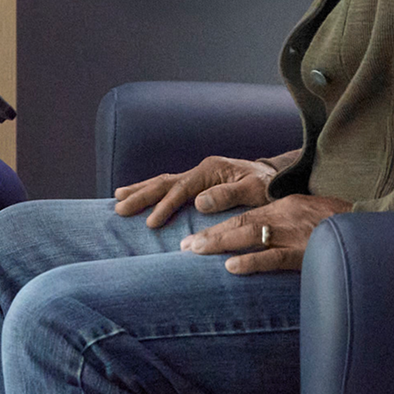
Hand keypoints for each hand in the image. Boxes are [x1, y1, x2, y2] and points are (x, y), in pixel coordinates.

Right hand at [113, 155, 276, 228]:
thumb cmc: (267, 186)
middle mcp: (201, 171)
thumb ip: (229, 194)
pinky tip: (138, 196)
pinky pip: (170, 187)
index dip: (165, 206)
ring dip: (140, 190)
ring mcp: (198, 176)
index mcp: (211, 170)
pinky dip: (152, 191)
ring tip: (117, 198)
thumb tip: (199, 202)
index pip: (181, 189)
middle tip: (119, 208)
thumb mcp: (255, 190)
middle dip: (141, 195)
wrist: (276, 178)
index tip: (151, 223)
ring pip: (163, 182)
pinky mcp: (198, 184)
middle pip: (164, 182)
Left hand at [178, 193, 354, 273]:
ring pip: (249, 235)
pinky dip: (251, 261)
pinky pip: (273, 257)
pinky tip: (231, 268)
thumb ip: (285, 223)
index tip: (193, 237)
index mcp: (284, 207)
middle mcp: (284, 217)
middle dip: (210, 235)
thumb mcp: (308, 214)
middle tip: (184, 245)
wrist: (369, 225)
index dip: (217, 226)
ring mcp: (292, 234)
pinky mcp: (303, 253)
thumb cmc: (340, 224)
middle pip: (239, 223)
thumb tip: (262, 237)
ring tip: (194, 251)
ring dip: (219, 243)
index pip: (244, 215)